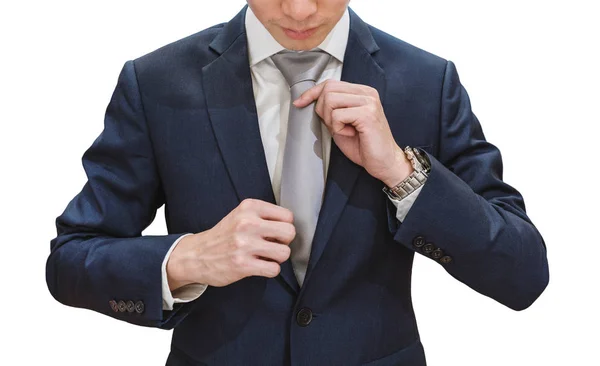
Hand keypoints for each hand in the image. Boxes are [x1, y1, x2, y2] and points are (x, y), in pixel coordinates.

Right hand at [166, 199, 294, 289]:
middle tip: (273, 245)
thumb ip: (263, 216)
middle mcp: (247, 223)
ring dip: (277, 258)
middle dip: (284, 242)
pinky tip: (259, 266)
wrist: (196, 255)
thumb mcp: (240, 215)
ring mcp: (245, 244)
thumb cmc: (223, 236)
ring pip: (284, 252)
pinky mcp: (243, 264)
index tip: (274, 232)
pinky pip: (273, 269)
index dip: (284, 226)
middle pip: (289, 232)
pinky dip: (270, 270)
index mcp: (249, 208)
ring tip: (265, 256)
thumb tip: (290, 227)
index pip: (287, 216)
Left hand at [293, 80, 412, 186]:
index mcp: (362, 92)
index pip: (330, 83)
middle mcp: (367, 93)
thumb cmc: (364, 146)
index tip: (299, 103)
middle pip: (328, 90)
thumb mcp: (342, 123)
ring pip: (330, 100)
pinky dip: (338, 128)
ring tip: (343, 130)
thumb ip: (331, 109)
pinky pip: (337, 115)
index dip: (312, 93)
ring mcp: (369, 102)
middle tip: (335, 126)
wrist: (384, 162)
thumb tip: (310, 100)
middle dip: (322, 110)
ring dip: (330, 120)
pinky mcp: (368, 114)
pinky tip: (351, 134)